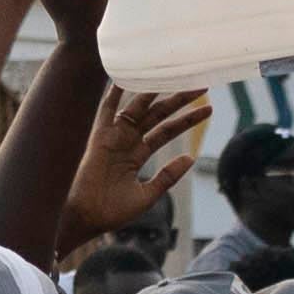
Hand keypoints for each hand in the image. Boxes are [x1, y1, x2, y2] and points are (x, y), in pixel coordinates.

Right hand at [68, 82, 212, 241]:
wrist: (85, 219)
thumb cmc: (111, 212)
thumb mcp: (147, 195)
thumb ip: (168, 176)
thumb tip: (191, 157)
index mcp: (136, 154)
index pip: (167, 131)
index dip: (187, 120)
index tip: (208, 109)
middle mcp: (126, 141)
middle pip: (157, 114)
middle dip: (178, 99)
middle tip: (200, 84)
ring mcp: (113, 137)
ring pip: (139, 108)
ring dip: (156, 91)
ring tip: (175, 74)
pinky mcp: (100, 138)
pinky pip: (108, 110)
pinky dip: (115, 94)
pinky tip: (128, 77)